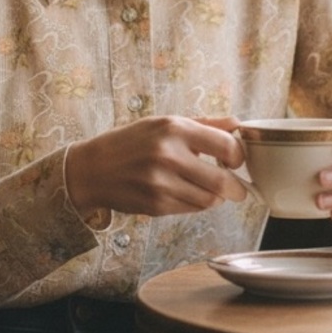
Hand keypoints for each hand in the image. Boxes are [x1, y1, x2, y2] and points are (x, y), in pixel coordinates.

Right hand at [65, 115, 247, 218]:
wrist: (93, 169)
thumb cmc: (131, 142)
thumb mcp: (163, 123)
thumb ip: (204, 124)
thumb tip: (238, 124)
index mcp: (173, 128)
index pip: (225, 145)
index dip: (238, 156)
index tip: (235, 160)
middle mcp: (168, 155)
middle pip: (222, 181)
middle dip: (236, 188)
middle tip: (237, 188)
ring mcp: (161, 183)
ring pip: (209, 200)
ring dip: (215, 197)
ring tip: (206, 188)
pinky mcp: (156, 205)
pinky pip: (191, 209)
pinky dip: (195, 204)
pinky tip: (185, 192)